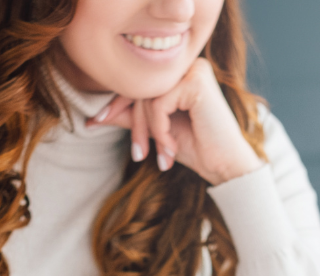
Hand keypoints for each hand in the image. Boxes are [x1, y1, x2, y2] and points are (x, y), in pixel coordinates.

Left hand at [87, 58, 261, 185]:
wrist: (225, 165)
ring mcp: (193, 70)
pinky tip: (172, 147)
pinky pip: (159, 104)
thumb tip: (94, 117)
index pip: (139, 84)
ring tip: (162, 155)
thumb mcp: (156, 131)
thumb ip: (130, 119)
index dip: (117, 104)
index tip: (95, 121)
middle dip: (134, 126)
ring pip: (147, 98)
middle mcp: (186, 66)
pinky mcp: (196, 81)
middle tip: (138, 155)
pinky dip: (160, 130)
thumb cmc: (196, 148)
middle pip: (141, 89)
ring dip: (150, 133)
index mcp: (178, 74)